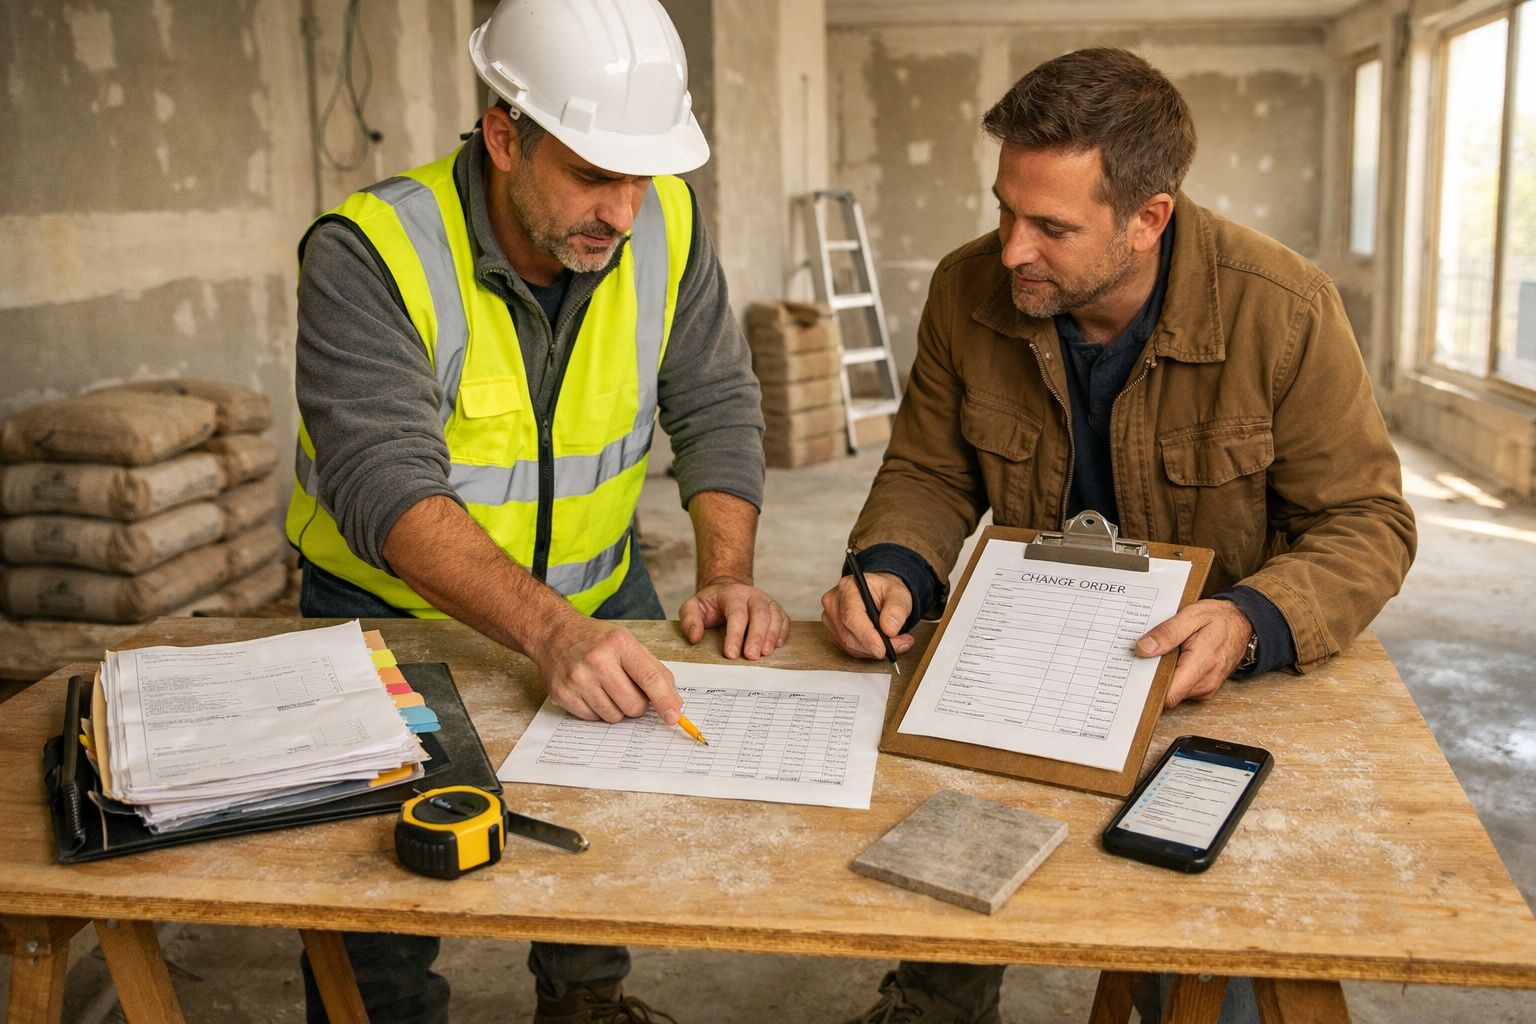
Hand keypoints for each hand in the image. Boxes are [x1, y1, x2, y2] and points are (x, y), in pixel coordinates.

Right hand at [532, 615, 682, 724]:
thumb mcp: (627, 643)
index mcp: (619, 643)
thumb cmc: (596, 639)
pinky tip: (591, 692)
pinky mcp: (562, 694)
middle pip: (633, 705)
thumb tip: (674, 704)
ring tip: (606, 688)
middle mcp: (597, 661)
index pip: (650, 677)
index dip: (665, 700)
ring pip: (614, 716)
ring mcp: (577, 679)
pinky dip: (597, 711)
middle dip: (638, 705)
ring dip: (617, 709)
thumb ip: (654, 671)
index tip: (674, 717)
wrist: (553, 633)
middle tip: (629, 691)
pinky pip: (592, 719)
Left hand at [679, 578, 789, 659]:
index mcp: (731, 593)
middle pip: (759, 614)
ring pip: (775, 616)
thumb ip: (690, 620)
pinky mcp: (776, 609)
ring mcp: (766, 601)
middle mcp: (752, 595)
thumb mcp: (693, 607)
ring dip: (771, 636)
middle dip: (756, 636)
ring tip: (764, 654)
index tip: (731, 654)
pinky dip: (782, 633)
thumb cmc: (710, 604)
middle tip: (751, 656)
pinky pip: (784, 620)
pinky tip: (776, 646)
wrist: (727, 591)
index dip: (735, 634)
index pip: (736, 613)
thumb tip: (695, 638)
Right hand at [820, 572, 919, 660]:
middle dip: (875, 646)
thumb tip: (889, 629)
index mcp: (848, 587)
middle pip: (849, 634)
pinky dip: (866, 651)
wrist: (880, 593)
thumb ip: (896, 610)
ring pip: (849, 645)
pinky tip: (880, 644)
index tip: (882, 649)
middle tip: (900, 645)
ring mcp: (831, 617)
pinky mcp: (833, 631)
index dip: (867, 636)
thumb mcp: (899, 594)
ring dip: (873, 650)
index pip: (852, 616)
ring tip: (895, 644)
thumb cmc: (886, 591)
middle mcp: (834, 602)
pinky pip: (848, 648)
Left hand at [1135, 598, 1253, 707]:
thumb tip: (1143, 649)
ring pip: (1174, 692)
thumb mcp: (1191, 616)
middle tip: (1142, 659)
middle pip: (1167, 694)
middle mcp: (1205, 683)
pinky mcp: (1204, 686)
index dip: (1148, 689)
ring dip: (1163, 677)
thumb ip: (1167, 633)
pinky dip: (1173, 676)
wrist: (1242, 622)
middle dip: (1152, 679)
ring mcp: (1206, 687)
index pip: (1168, 695)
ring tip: (1159, 655)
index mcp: (1201, 666)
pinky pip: (1182, 688)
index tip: (1133, 676)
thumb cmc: (1219, 618)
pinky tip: (1170, 660)